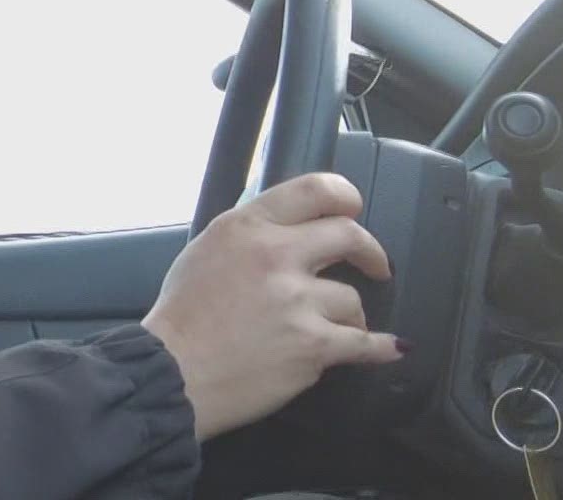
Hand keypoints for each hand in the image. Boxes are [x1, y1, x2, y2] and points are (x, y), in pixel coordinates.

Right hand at [141, 172, 402, 440]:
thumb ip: (249, 236)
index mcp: (248, 227)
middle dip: (370, 252)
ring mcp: (298, 302)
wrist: (171, 372)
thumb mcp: (207, 250)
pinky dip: (381, 347)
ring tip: (337, 328)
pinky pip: (363, 343)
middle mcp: (276, 256)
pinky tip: (391, 347)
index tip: (354, 210)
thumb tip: (287, 234)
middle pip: (349, 235)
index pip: (314, 190)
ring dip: (350, 315)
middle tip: (376, 265)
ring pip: (352, 299)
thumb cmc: (180, 318)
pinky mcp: (312, 346)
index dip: (345, 196)